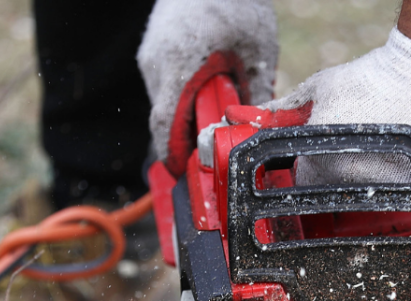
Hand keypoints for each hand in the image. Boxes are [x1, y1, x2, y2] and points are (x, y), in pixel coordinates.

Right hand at [137, 0, 277, 173]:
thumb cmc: (235, 1)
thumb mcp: (257, 51)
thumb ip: (256, 91)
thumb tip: (259, 128)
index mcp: (178, 67)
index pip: (166, 126)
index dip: (174, 154)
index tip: (183, 172)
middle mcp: (156, 64)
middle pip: (166, 118)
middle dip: (189, 135)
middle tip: (214, 146)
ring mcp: (151, 56)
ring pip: (166, 102)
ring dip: (188, 113)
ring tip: (218, 109)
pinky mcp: (154, 50)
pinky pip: (167, 85)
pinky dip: (184, 95)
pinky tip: (209, 86)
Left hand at [264, 28, 410, 183]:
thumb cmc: (374, 76)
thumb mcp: (322, 87)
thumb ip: (288, 107)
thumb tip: (263, 112)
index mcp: (324, 165)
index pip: (306, 184)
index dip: (309, 169)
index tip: (318, 159)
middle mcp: (354, 183)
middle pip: (341, 190)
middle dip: (342, 171)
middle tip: (354, 146)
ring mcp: (391, 188)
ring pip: (376, 193)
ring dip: (375, 175)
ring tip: (381, 145)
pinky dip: (408, 173)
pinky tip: (407, 149)